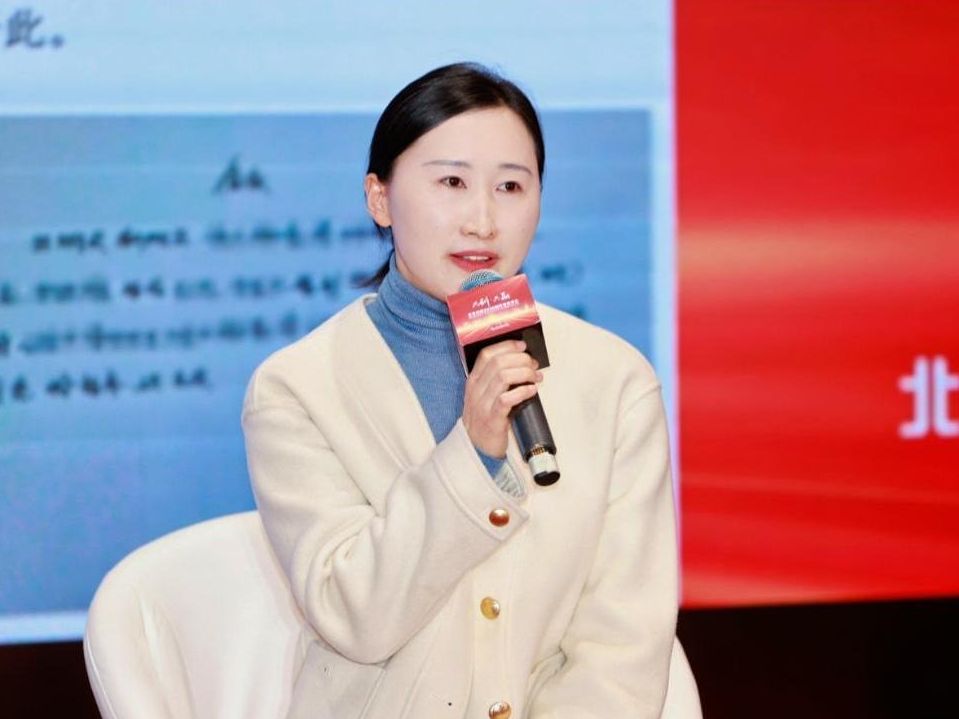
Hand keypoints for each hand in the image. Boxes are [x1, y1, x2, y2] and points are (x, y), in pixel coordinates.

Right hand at [462, 340, 542, 458]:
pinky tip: (532, 390)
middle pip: (498, 363)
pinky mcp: (492, 419)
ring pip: (503, 377)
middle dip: (521, 359)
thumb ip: (495, 380)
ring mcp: (483, 404)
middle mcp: (476, 390)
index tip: (522, 346)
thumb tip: (520, 364)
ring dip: (525, 373)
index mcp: (473, 381)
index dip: (506, 346)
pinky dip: (522, 391)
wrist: (475, 448)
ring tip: (536, 377)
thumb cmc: (484, 420)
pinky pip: (507, 399)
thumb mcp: (483, 396)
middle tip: (534, 365)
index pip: (486, 355)